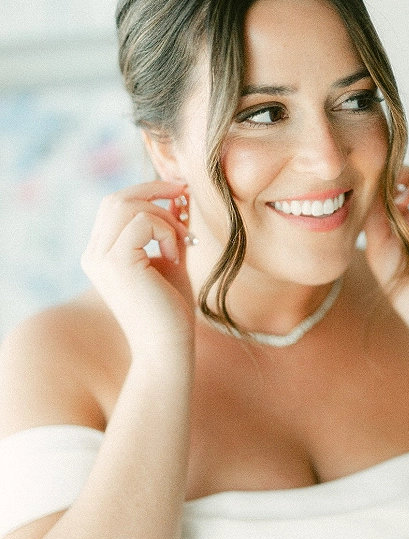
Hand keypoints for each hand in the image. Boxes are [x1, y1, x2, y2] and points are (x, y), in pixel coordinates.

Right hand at [81, 181, 195, 358]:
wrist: (168, 348)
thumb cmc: (171, 310)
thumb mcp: (170, 260)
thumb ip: (168, 230)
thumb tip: (177, 197)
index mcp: (101, 253)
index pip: (115, 206)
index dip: (146, 192)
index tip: (179, 192)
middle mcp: (93, 254)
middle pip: (115, 199)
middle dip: (153, 190)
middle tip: (185, 194)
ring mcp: (100, 258)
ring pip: (126, 205)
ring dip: (162, 215)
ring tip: (181, 242)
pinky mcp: (116, 263)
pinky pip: (141, 222)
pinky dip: (164, 231)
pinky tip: (174, 257)